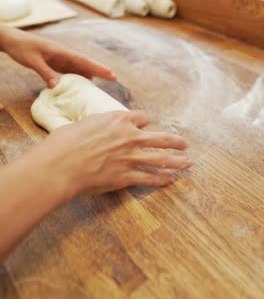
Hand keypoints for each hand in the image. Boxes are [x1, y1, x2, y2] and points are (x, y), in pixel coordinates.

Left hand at [0, 25, 114, 86]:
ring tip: (104, 80)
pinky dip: (79, 75)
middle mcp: (64, 54)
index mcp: (61, 51)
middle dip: (99, 70)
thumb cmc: (22, 48)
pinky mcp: (55, 62)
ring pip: (80, 66)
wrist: (13, 40)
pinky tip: (85, 81)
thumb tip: (57, 86)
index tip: (109, 73)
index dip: (97, 68)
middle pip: (85, 63)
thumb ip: (45, 72)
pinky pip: (71, 69)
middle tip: (114, 77)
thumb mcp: (32, 61)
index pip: (83, 61)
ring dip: (91, 72)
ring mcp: (61, 58)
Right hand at [40, 110, 191, 196]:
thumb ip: (98, 125)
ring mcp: (130, 157)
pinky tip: (171, 180)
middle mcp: (129, 136)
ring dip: (177, 161)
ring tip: (189, 162)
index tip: (145, 126)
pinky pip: (149, 178)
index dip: (144, 122)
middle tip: (185, 143)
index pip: (142, 117)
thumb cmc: (66, 142)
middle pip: (160, 137)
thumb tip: (97, 128)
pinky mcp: (126, 177)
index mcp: (118, 119)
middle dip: (175, 141)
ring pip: (161, 158)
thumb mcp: (83, 123)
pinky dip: (161, 180)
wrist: (61, 164)